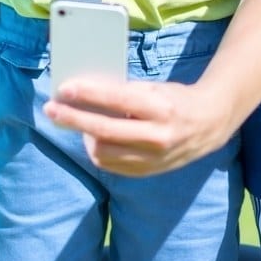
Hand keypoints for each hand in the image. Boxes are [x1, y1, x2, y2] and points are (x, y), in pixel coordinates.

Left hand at [44, 75, 231, 175]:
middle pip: (104, 130)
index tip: (64, 89)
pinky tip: (94, 138)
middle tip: (51, 109)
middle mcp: (157, 136)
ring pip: (104, 153)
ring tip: (78, 122)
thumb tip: (85, 94)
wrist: (210, 125)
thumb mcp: (154, 88)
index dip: (88, 94)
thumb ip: (124, 94)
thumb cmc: (175, 99)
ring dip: (85, 137)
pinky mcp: (150, 172)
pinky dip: (99, 151)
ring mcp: (154, 159)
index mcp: (160, 108)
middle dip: (73, 119)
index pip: (117, 100)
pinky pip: (113, 166)